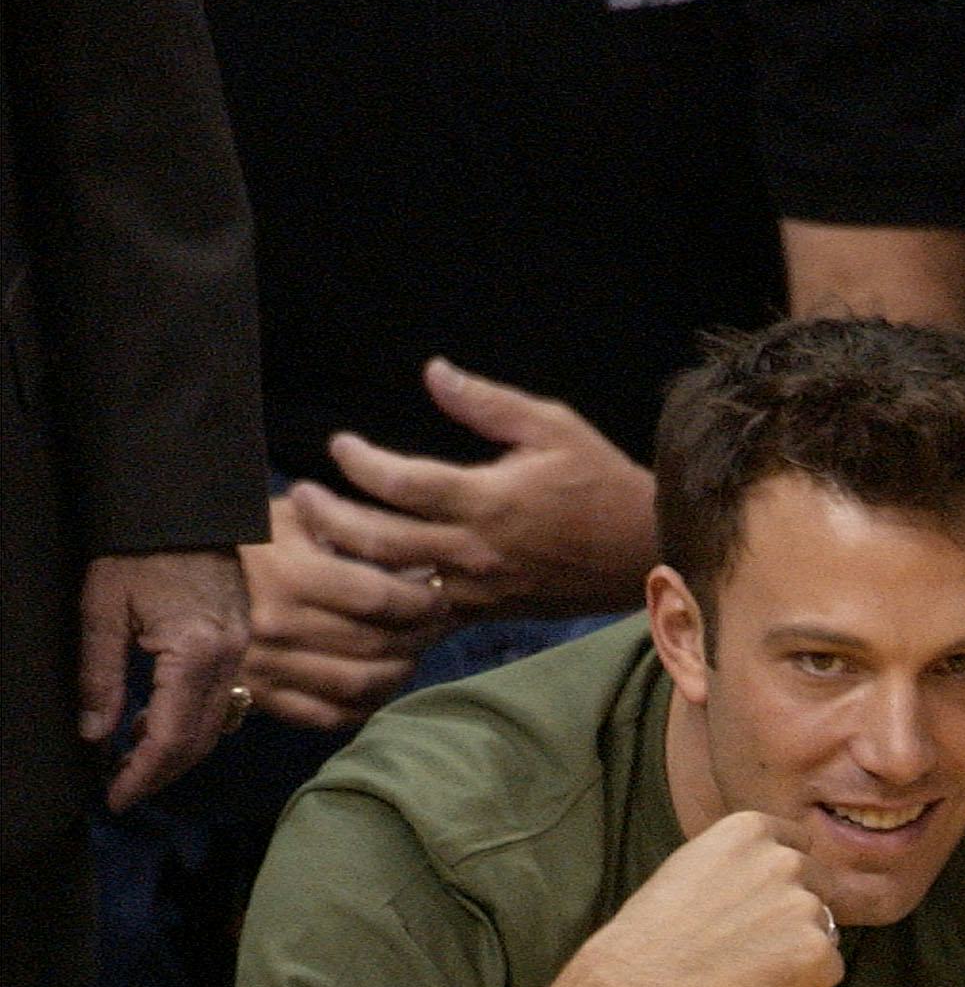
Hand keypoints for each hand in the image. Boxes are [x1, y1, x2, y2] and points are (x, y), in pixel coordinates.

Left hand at [79, 549, 250, 810]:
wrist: (180, 505)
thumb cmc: (135, 548)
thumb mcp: (102, 608)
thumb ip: (99, 675)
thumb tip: (95, 734)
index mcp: (194, 651)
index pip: (171, 736)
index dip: (143, 774)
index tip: (115, 797)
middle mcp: (227, 660)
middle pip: (198, 742)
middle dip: (159, 774)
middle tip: (121, 790)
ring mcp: (239, 654)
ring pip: (212, 729)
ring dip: (173, 753)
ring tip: (130, 759)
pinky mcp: (238, 647)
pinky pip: (218, 704)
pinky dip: (186, 725)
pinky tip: (152, 723)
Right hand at [240, 490, 446, 732]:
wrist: (169, 576)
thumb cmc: (240, 537)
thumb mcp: (286, 515)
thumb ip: (344, 527)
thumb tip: (412, 549)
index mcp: (289, 576)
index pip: (378, 598)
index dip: (420, 599)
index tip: (438, 591)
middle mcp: (279, 627)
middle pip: (375, 644)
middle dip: (418, 635)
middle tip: (436, 624)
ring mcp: (269, 667)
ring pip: (359, 685)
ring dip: (398, 673)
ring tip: (412, 652)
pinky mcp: (263, 697)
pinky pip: (329, 716)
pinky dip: (364, 706)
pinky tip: (378, 685)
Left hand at [291, 359, 657, 619]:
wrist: (640, 554)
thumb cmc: (598, 482)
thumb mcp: (550, 426)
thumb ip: (486, 403)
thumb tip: (433, 373)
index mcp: (487, 500)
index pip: (401, 483)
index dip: (360, 463)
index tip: (339, 445)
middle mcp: (474, 550)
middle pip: (382, 543)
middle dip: (333, 520)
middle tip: (301, 499)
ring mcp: (478, 588)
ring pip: (395, 585)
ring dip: (351, 565)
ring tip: (318, 542)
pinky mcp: (485, 610)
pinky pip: (424, 613)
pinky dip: (388, 603)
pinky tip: (361, 586)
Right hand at [577, 807, 843, 986]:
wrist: (643, 977)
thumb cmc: (657, 929)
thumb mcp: (695, 864)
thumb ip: (742, 861)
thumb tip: (773, 878)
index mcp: (752, 828)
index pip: (799, 845)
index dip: (782, 880)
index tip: (759, 904)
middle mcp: (785, 859)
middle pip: (820, 884)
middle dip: (796, 911)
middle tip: (753, 940)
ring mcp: (804, 904)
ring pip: (826, 927)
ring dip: (800, 947)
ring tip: (751, 964)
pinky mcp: (816, 951)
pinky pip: (831, 968)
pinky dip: (806, 983)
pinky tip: (763, 985)